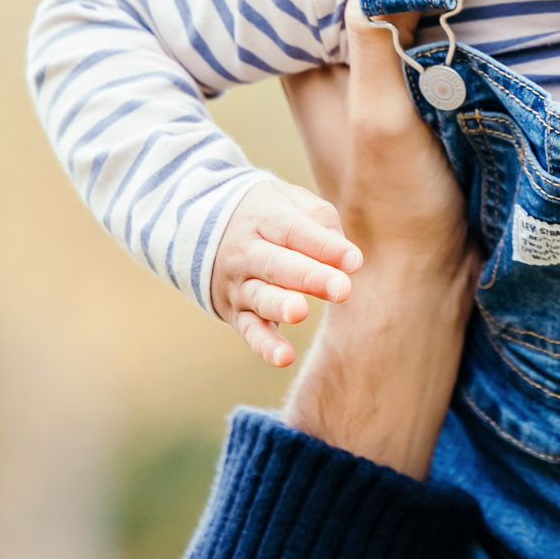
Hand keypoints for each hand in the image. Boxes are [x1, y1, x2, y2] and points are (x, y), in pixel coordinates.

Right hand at [207, 178, 361, 368]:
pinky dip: (265, 346)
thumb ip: (320, 220)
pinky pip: (250, 331)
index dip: (324, 245)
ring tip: (300, 313)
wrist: (205, 231)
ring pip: (260, 297)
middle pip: (278, 263)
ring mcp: (238, 284)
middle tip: (341, 289)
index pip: (294, 229)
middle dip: (310, 277)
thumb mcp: (290, 201)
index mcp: (263, 217)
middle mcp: (246, 251)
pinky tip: (284, 358)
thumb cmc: (269, 216)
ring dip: (280, 306)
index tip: (354, 261)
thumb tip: (345, 255)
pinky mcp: (236, 313)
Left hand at [273, 1, 476, 478]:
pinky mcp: (418, 128)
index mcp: (317, 81)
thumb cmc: (395, 207)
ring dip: (421, 11)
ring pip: (395, 37)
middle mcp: (342, 90)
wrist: (431, 282)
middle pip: (355, 13)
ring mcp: (380, 109)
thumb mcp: (381, 119)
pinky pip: (427, 66)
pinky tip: (479, 26)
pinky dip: (445, 45)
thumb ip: (374, 48)